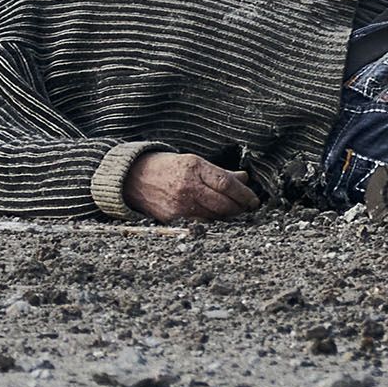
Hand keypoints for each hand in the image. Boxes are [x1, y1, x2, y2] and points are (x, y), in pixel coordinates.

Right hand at [124, 152, 259, 220]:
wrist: (134, 178)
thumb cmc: (167, 167)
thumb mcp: (194, 162)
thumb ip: (220, 172)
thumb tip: (244, 179)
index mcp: (194, 168)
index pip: (227, 184)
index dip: (244, 194)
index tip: (253, 200)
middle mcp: (187, 187)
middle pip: (224, 204)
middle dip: (239, 208)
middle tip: (246, 208)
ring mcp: (179, 205)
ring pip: (215, 217)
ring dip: (227, 216)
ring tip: (232, 211)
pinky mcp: (173, 219)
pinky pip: (201, 224)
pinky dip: (211, 221)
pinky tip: (215, 217)